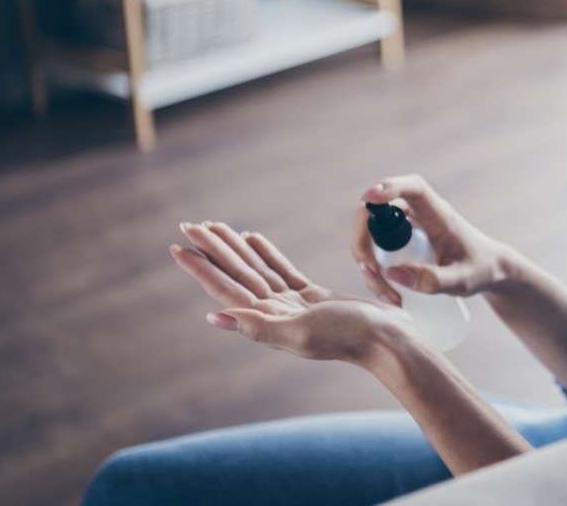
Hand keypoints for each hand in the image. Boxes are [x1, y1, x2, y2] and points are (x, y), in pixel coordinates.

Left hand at [171, 221, 419, 368]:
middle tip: (189, 226)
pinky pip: (281, 269)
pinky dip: (265, 253)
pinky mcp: (312, 297)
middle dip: (213, 251)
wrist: (387, 340)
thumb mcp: (302, 333)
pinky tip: (253, 238)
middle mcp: (275, 313)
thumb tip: (214, 318)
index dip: (201, 269)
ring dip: (235, 249)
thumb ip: (259, 328)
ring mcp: (293, 305)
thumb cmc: (349, 337)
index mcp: (268, 322)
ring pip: (256, 270)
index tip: (178, 248)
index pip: (226, 289)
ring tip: (215, 227)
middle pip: (237, 275)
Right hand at [353, 175, 515, 305]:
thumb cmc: (479, 270)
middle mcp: (418, 214)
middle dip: (363, 243)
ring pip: (370, 234)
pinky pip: (375, 249)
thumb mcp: (461, 281)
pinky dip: (374, 271)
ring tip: (390, 297)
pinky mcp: (400, 241)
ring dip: (368, 263)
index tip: (370, 197)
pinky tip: (390, 295)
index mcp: (438, 213)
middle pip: (376, 212)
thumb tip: (391, 273)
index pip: (413, 187)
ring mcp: (407, 226)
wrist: (489, 271)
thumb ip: (432, 279)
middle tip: (372, 274)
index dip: (389, 186)